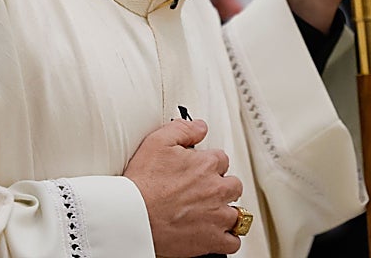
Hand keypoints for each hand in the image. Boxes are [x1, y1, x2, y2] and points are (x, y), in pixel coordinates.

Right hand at [124, 119, 244, 256]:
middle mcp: (217, 189)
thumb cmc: (142, 183)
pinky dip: (227, 239)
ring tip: (211, 213)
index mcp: (207, 164)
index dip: (209, 164)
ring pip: (237, 213)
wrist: (133, 218)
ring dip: (226, 212)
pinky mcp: (212, 240)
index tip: (198, 171)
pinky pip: (233, 241)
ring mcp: (217, 216)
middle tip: (205, 192)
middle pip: (233, 185)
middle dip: (222, 187)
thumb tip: (200, 127)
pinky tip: (216, 235)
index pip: (221, 160)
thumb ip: (183, 129)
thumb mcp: (157, 142)